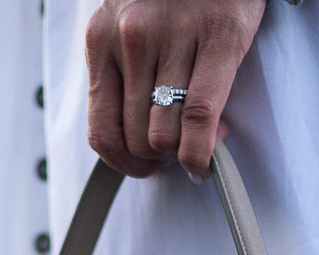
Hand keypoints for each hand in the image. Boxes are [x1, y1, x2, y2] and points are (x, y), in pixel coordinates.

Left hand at [85, 0, 266, 179]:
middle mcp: (131, 38)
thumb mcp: (128, 25)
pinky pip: (199, 118)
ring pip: (165, 136)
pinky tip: (209, 157)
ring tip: (199, 140)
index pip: (101, 131)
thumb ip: (123, 73)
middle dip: (160, 158)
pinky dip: (202, 152)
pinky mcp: (217, 39)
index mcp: (101, 39)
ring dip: (183, 154)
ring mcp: (172, 37)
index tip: (145, 165)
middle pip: (137, 139)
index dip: (125, 164)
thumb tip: (137, 139)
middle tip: (179, 149)